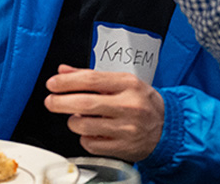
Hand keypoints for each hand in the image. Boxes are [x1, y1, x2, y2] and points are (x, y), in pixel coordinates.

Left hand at [44, 64, 163, 161]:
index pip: (90, 80)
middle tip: (50, 101)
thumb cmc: (142, 101)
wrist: (169, 127)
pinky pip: (92, 144)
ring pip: (84, 125)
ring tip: (78, 117)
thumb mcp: (121, 82)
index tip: (52, 84)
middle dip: (60, 102)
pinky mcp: (125, 148)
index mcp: (128, 85)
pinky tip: (91, 132)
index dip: (65, 82)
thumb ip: (90, 76)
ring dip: (73, 121)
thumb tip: (63, 71)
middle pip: (84, 104)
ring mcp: (128, 129)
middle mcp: (129, 106)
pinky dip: (84, 138)